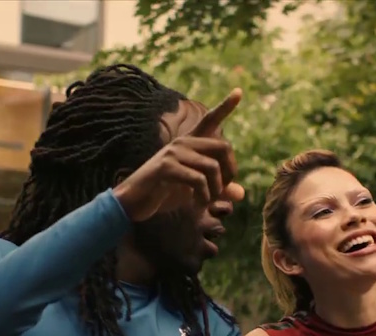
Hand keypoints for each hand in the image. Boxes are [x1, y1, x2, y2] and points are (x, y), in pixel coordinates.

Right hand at [113, 88, 244, 221]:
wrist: (134, 203)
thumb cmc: (164, 194)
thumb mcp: (196, 193)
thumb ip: (218, 191)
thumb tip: (241, 194)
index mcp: (190, 144)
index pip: (210, 120)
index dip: (225, 106)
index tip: (239, 91)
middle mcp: (183, 143)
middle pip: (223, 147)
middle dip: (230, 172)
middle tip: (223, 191)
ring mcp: (173, 153)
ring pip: (212, 167)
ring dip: (216, 190)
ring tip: (208, 202)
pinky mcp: (166, 167)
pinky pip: (198, 179)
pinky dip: (204, 196)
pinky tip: (198, 204)